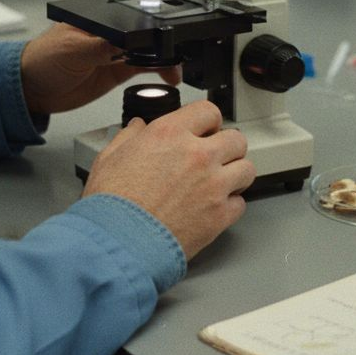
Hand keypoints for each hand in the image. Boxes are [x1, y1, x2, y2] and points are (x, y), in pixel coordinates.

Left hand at [20, 0, 180, 115]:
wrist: (35, 91)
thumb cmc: (44, 59)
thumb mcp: (71, 49)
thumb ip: (100, 45)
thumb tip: (127, 43)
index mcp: (101, 9)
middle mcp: (115, 25)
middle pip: (150, 18)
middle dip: (169, 25)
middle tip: (182, 37)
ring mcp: (121, 46)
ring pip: (155, 44)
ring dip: (169, 53)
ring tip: (176, 63)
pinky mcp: (123, 67)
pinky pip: (150, 66)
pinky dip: (164, 70)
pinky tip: (170, 75)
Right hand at [82, 100, 254, 259]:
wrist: (118, 242)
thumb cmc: (111, 205)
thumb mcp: (108, 159)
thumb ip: (127, 137)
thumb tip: (136, 128)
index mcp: (170, 134)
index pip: (208, 111)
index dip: (208, 122)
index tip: (206, 131)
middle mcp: (197, 155)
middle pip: (235, 139)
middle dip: (226, 147)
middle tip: (215, 158)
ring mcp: (213, 185)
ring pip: (247, 169)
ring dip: (235, 174)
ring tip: (221, 182)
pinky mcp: (220, 215)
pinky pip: (240, 204)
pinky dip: (230, 206)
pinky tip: (214, 208)